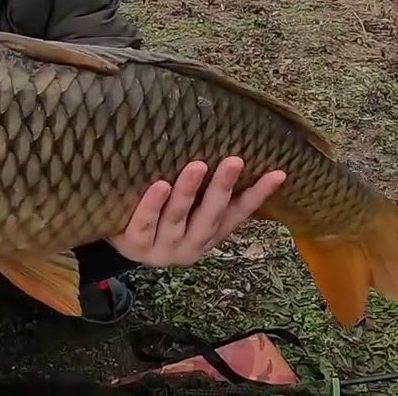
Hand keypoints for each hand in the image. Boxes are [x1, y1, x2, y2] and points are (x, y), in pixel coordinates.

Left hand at [108, 157, 285, 267]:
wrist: (119, 243)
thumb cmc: (159, 216)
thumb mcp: (187, 209)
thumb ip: (208, 192)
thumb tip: (235, 147)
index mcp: (208, 235)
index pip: (238, 214)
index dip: (258, 195)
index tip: (278, 173)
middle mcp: (190, 246)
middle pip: (209, 215)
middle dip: (222, 187)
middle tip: (234, 161)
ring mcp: (163, 249)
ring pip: (177, 217)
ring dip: (189, 191)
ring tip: (196, 166)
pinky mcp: (135, 245)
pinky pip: (144, 224)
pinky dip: (153, 204)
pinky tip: (160, 184)